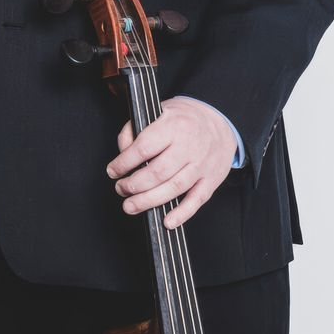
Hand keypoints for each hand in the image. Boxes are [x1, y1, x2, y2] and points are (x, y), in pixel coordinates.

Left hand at [107, 97, 237, 226]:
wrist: (220, 122)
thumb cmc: (184, 119)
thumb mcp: (157, 112)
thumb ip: (135, 130)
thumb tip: (123, 153)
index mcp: (173, 127)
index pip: (143, 148)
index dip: (124, 163)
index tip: (112, 171)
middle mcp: (189, 147)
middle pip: (158, 172)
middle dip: (134, 185)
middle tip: (121, 189)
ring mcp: (202, 165)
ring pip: (174, 188)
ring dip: (149, 201)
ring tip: (131, 205)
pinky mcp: (212, 179)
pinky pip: (197, 200)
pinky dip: (182, 213)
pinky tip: (167, 221)